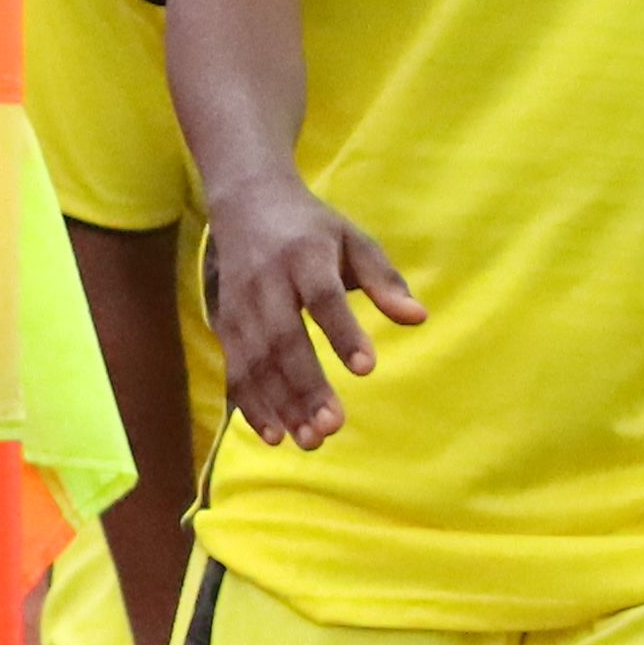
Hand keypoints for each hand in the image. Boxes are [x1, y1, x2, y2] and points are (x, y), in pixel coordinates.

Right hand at [198, 175, 413, 451]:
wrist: (248, 204)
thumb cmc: (314, 229)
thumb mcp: (354, 240)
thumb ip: (385, 279)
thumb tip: (418, 317)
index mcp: (304, 257)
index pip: (323, 298)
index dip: (342, 333)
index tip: (366, 368)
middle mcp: (265, 284)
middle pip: (284, 340)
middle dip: (306, 385)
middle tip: (333, 426)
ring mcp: (240, 307)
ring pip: (256, 362)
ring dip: (280, 404)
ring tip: (309, 440)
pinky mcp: (225, 324)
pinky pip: (235, 369)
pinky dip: (251, 403)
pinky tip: (273, 434)